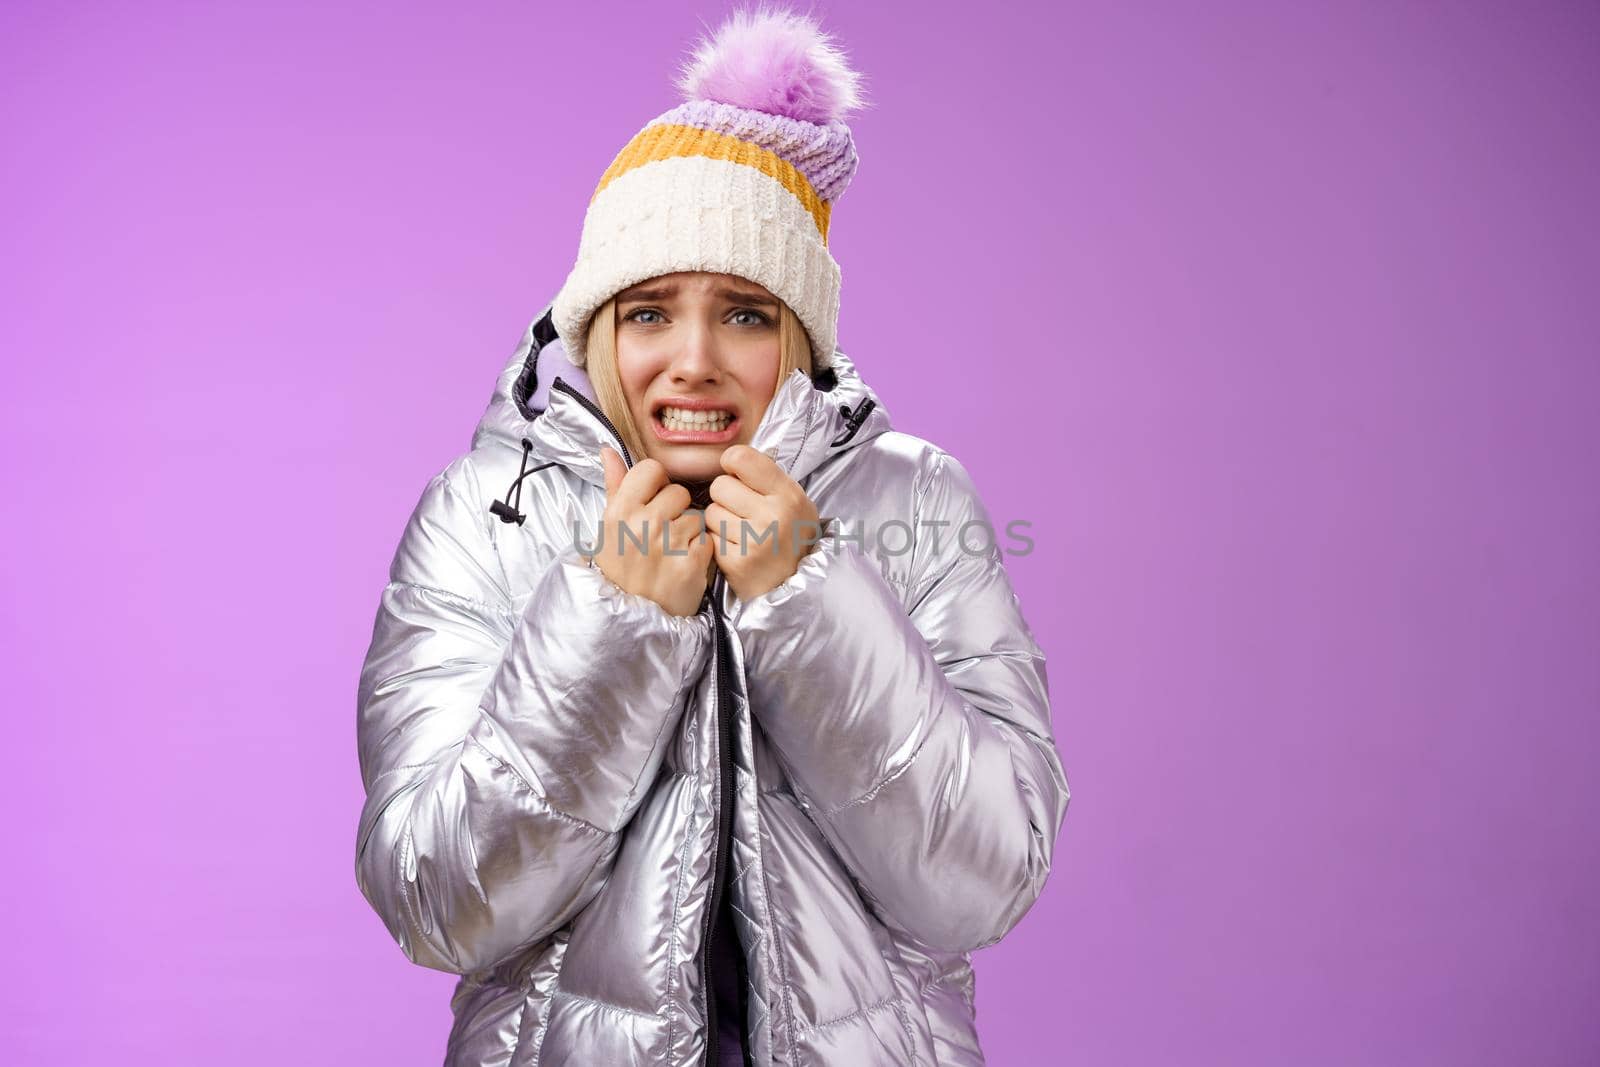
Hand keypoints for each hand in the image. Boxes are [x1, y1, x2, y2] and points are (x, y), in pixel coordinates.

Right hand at [588, 447, 713, 616]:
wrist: (628, 617)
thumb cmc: (619, 568)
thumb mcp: (608, 527)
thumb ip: (616, 486)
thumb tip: (608, 449)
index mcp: (620, 511)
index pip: (651, 469)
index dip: (657, 483)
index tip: (653, 499)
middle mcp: (643, 523)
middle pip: (678, 492)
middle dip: (675, 510)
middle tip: (661, 534)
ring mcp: (669, 543)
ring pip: (696, 516)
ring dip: (689, 532)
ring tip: (671, 551)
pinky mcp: (691, 563)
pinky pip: (706, 539)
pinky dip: (699, 551)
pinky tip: (682, 564)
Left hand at [705, 445, 823, 601]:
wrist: (795, 585)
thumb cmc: (789, 536)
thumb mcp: (793, 500)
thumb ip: (766, 478)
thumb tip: (730, 457)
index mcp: (788, 494)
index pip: (741, 457)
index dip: (732, 464)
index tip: (737, 475)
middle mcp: (774, 516)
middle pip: (719, 485)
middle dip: (725, 497)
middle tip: (741, 511)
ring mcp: (755, 541)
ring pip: (711, 512)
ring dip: (719, 521)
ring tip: (740, 532)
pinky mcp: (736, 563)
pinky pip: (709, 537)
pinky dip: (718, 542)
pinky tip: (736, 549)